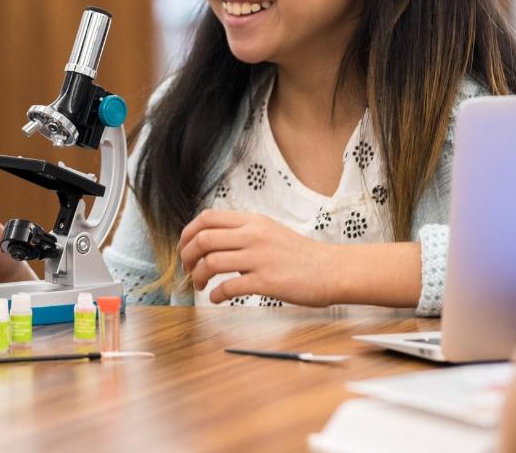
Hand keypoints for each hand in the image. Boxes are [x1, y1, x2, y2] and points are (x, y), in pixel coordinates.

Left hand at [179, 210, 336, 305]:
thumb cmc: (299, 255)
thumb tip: (212, 242)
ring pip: (212, 262)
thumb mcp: (269, 231)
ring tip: (200, 285)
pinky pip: (229, 288)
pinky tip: (216, 298)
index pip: (207, 218)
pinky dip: (216, 295)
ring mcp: (259, 258)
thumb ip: (242, 232)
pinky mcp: (267, 282)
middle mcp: (253, 235)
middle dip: (187, 255)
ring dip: (198, 276)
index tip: (184, 248)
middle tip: (188, 269)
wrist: (331, 270)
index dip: (188, 233)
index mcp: (252, 221)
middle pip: (203, 239)